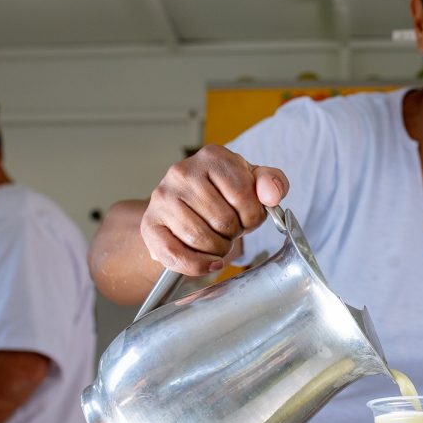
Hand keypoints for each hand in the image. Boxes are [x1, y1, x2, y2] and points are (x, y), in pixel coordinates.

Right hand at [140, 145, 287, 275]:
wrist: (186, 205)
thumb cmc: (224, 194)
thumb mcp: (253, 182)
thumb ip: (272, 182)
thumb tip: (271, 194)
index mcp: (213, 156)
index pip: (245, 197)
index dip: (253, 216)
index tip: (247, 216)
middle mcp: (183, 172)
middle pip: (224, 221)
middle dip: (234, 233)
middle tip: (229, 229)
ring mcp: (162, 197)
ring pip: (202, 240)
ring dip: (218, 249)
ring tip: (217, 239)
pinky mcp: (150, 224)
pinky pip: (176, 255)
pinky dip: (197, 266)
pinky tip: (209, 262)